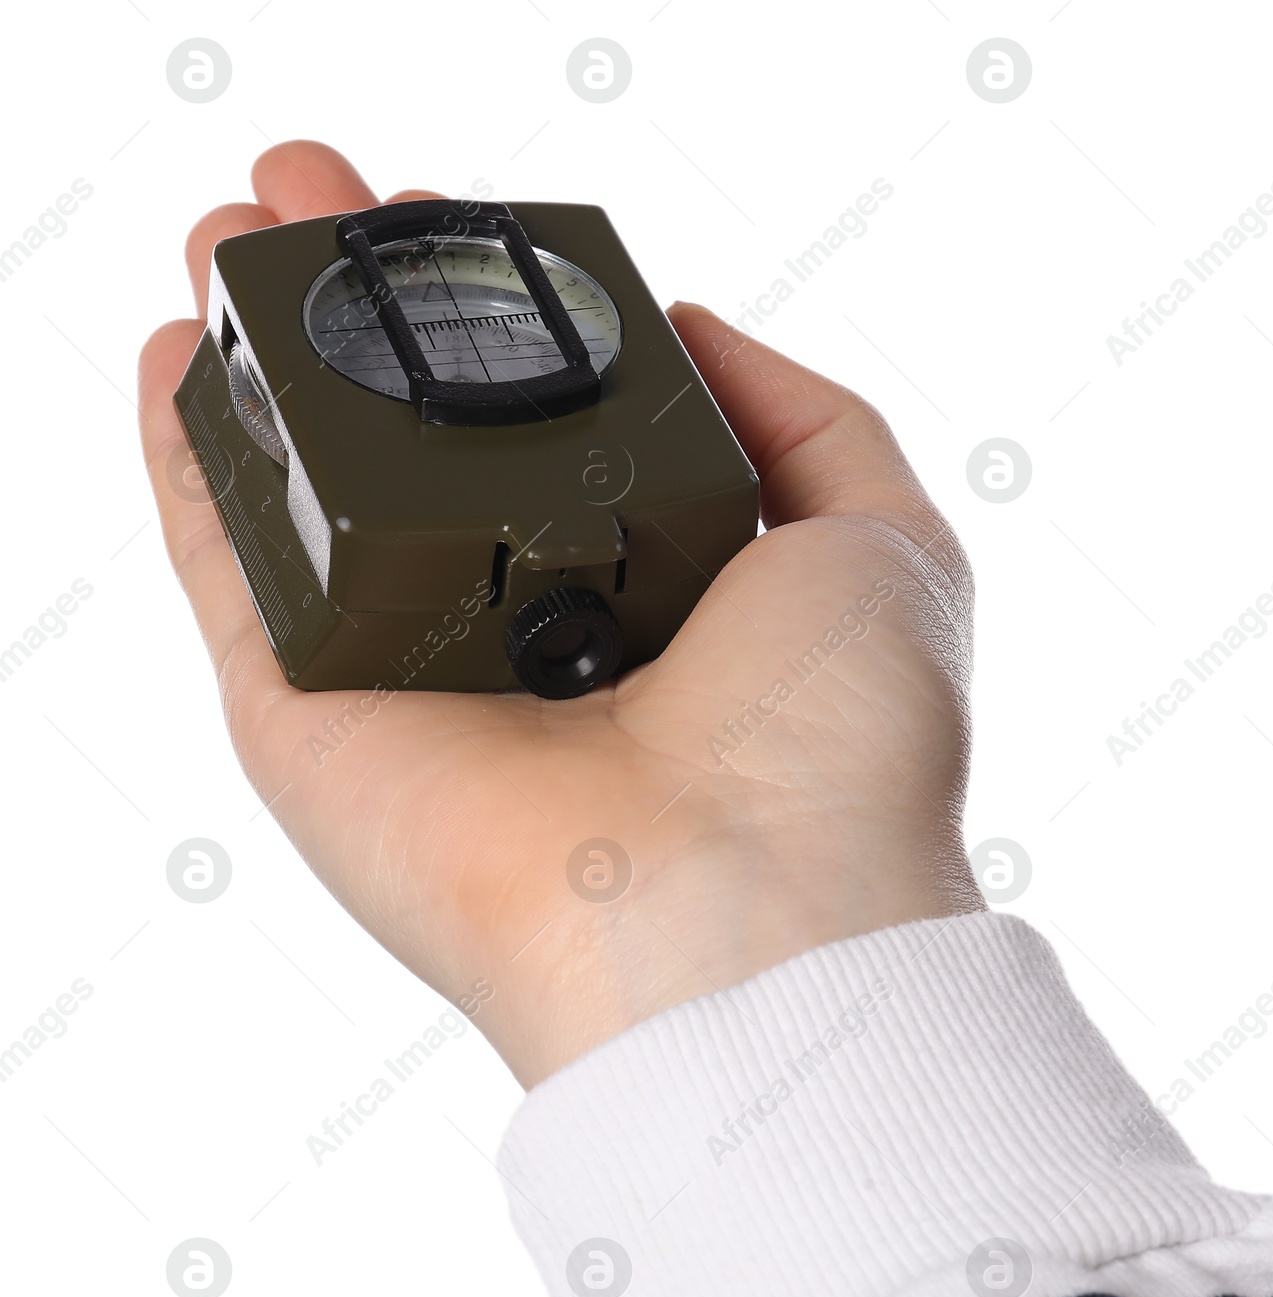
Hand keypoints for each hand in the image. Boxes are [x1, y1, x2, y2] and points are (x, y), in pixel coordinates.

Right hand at [138, 142, 981, 1086]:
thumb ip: (801, 418)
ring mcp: (404, 665)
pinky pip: (228, 567)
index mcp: (648, 584)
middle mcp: (517, 621)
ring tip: (230, 226)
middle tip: (317, 189)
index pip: (550, 423)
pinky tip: (176, 351)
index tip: (465, 221)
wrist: (744, 915)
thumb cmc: (841, 741)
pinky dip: (191, 458)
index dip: (506, 314)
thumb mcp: (881, 538)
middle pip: (415, 435)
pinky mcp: (303, 713)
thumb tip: (688, 322)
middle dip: (366, 304)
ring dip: (263, 346)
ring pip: (312, 479)